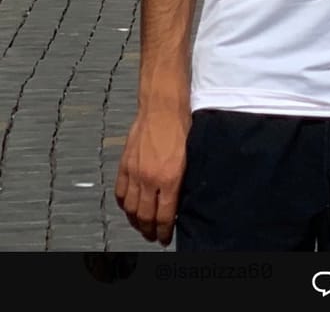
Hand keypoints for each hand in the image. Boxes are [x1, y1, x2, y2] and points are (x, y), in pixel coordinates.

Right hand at [115, 107, 190, 245]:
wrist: (162, 109)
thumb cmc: (182, 128)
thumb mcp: (191, 157)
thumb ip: (182, 180)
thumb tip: (179, 199)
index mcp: (170, 178)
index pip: (164, 214)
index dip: (163, 230)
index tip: (164, 238)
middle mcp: (150, 178)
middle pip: (145, 215)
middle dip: (149, 230)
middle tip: (152, 237)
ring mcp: (134, 172)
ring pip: (131, 207)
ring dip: (135, 221)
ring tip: (141, 227)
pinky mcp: (124, 165)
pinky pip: (120, 192)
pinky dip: (124, 204)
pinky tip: (129, 209)